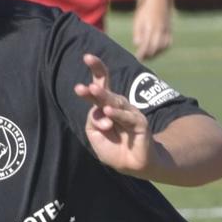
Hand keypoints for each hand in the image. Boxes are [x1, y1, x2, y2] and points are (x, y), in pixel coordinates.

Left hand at [74, 53, 154, 174]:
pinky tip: (108, 112)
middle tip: (82, 87)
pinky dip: (117, 114)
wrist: (132, 164)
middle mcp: (118, 105)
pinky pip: (126, 117)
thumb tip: (99, 110)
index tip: (87, 56)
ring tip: (92, 92)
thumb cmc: (113, 148)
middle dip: (94, 88)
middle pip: (106, 92)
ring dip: (103, 97)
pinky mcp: (139, 123)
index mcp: (106, 105)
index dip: (97, 69)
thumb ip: (93, 121)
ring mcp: (130, 112)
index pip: (102, 84)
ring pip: (115, 103)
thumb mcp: (94, 135)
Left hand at [132, 0, 172, 60]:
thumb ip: (138, 33)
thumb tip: (138, 45)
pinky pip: (168, 43)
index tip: (137, 58)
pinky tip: (157, 51)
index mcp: (150, 27)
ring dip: (156, 54)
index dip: (142, 53)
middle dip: (148, 56)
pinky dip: (163, 49)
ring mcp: (166, 30)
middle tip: (142, 59)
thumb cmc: (146, 11)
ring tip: (149, 57)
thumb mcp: (138, 20)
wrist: (159, 0)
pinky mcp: (170, 30)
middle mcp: (159, 30)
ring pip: (162, 47)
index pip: (146, 45)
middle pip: (154, 48)